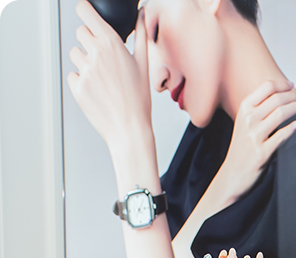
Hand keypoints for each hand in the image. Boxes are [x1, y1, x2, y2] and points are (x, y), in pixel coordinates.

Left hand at [67, 1, 151, 149]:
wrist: (130, 129)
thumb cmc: (139, 101)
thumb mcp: (144, 65)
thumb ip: (141, 36)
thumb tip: (141, 15)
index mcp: (111, 44)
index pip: (85, 11)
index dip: (85, 11)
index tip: (86, 14)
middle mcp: (95, 54)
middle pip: (79, 32)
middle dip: (89, 41)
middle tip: (104, 59)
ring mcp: (84, 70)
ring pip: (75, 54)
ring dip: (85, 62)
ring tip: (103, 79)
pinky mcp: (77, 86)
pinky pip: (73, 75)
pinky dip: (82, 80)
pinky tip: (98, 91)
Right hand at [217, 80, 295, 202]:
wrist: (232, 173)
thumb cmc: (241, 149)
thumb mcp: (244, 123)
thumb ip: (258, 109)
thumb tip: (279, 96)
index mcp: (244, 110)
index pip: (266, 87)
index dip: (282, 84)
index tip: (291, 85)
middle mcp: (248, 120)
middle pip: (276, 99)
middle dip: (293, 95)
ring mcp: (255, 136)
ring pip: (280, 114)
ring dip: (295, 107)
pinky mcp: (262, 151)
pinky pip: (281, 136)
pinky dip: (292, 128)